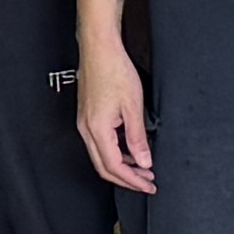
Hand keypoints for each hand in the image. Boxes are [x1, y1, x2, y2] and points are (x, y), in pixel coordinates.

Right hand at [75, 34, 154, 196]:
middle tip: (147, 182)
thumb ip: (137, 137)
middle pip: (104, 167)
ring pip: (101, 156)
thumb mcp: (133, 106)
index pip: (114, 166)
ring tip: (142, 168)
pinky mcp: (86, 117)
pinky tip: (130, 150)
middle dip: (127, 179)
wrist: (99, 49)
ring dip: (121, 166)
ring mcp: (84, 123)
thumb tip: (143, 161)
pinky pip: (99, 143)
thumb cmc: (114, 70)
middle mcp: (86, 129)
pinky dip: (115, 153)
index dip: (133, 180)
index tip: (149, 185)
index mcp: (97, 129)